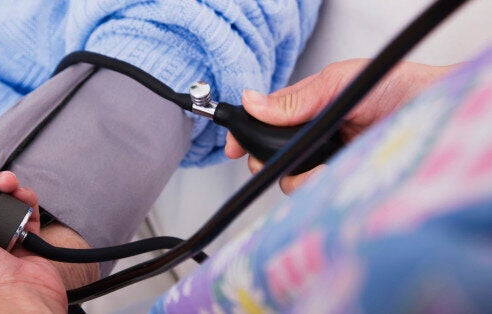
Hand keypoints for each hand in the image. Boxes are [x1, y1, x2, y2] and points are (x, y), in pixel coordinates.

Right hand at [226, 59, 455, 193]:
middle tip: (279, 156)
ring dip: (298, 175)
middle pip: (271, 157)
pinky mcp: (341, 182)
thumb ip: (295, 99)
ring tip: (321, 163)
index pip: (264, 124)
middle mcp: (313, 138)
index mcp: (306, 109)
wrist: (433, 109)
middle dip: (267, 160)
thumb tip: (253, 102)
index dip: (245, 135)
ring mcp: (326, 162)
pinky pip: (315, 193)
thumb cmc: (394, 87)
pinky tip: (333, 173)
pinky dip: (318, 186)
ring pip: (290, 180)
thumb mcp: (336, 83)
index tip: (234, 145)